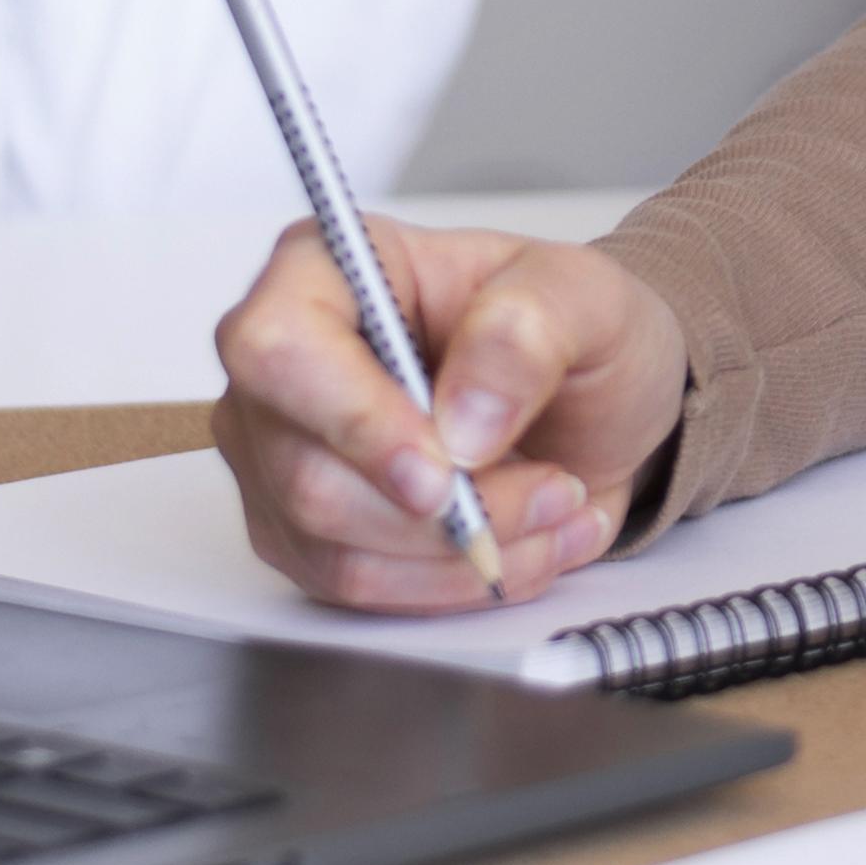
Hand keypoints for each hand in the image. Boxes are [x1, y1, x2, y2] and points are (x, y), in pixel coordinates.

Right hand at [209, 222, 686, 613]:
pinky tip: (528, 542)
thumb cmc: (565, 330)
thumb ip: (527, 331)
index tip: (444, 470)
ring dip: (466, 550)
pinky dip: (458, 582)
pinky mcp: (305, 537)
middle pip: (308, 475)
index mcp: (324, 272)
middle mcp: (281, 369)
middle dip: (444, 509)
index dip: (354, 420)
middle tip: (554, 488)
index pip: (279, 348)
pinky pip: (362, 593)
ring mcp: (281, 459)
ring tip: (557, 508)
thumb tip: (462, 418)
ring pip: (338, 549)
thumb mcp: (585, 296)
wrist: (586, 401)